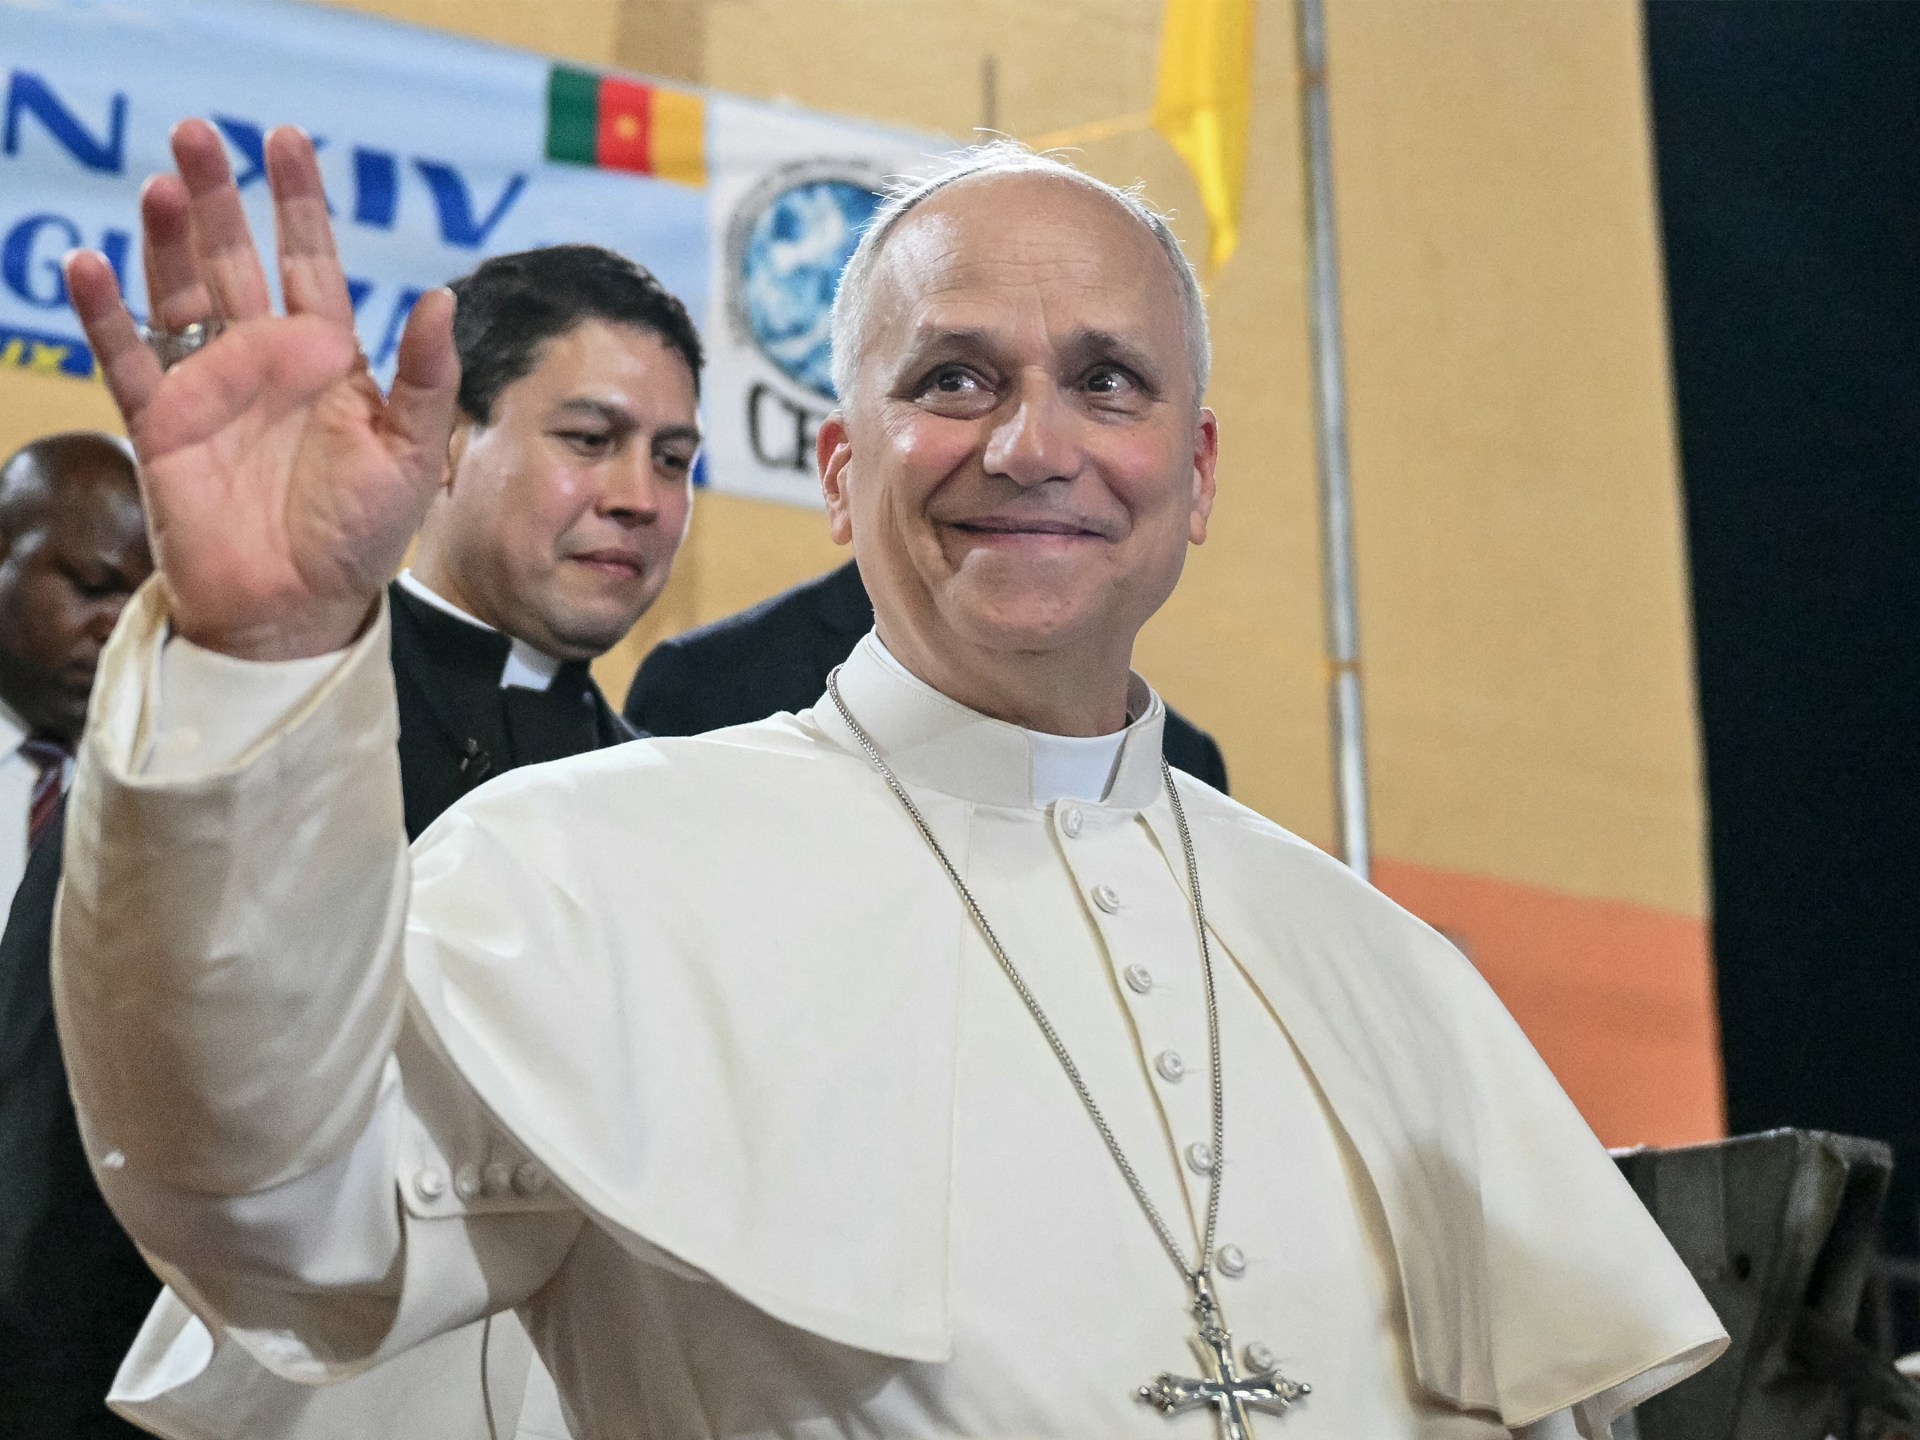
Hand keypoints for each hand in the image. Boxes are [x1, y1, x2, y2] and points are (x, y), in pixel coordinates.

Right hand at [63, 121, 458, 659]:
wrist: (300, 609)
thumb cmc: (363, 537)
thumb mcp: (415, 455)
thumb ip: (427, 379)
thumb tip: (440, 298)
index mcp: (329, 361)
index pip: (311, 263)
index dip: (299, 204)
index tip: (286, 139)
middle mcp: (265, 361)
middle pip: (235, 259)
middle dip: (217, 197)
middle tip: (197, 131)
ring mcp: (211, 388)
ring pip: (179, 293)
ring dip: (165, 239)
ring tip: (162, 182)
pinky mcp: (164, 424)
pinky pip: (128, 357)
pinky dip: (105, 313)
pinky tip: (89, 264)